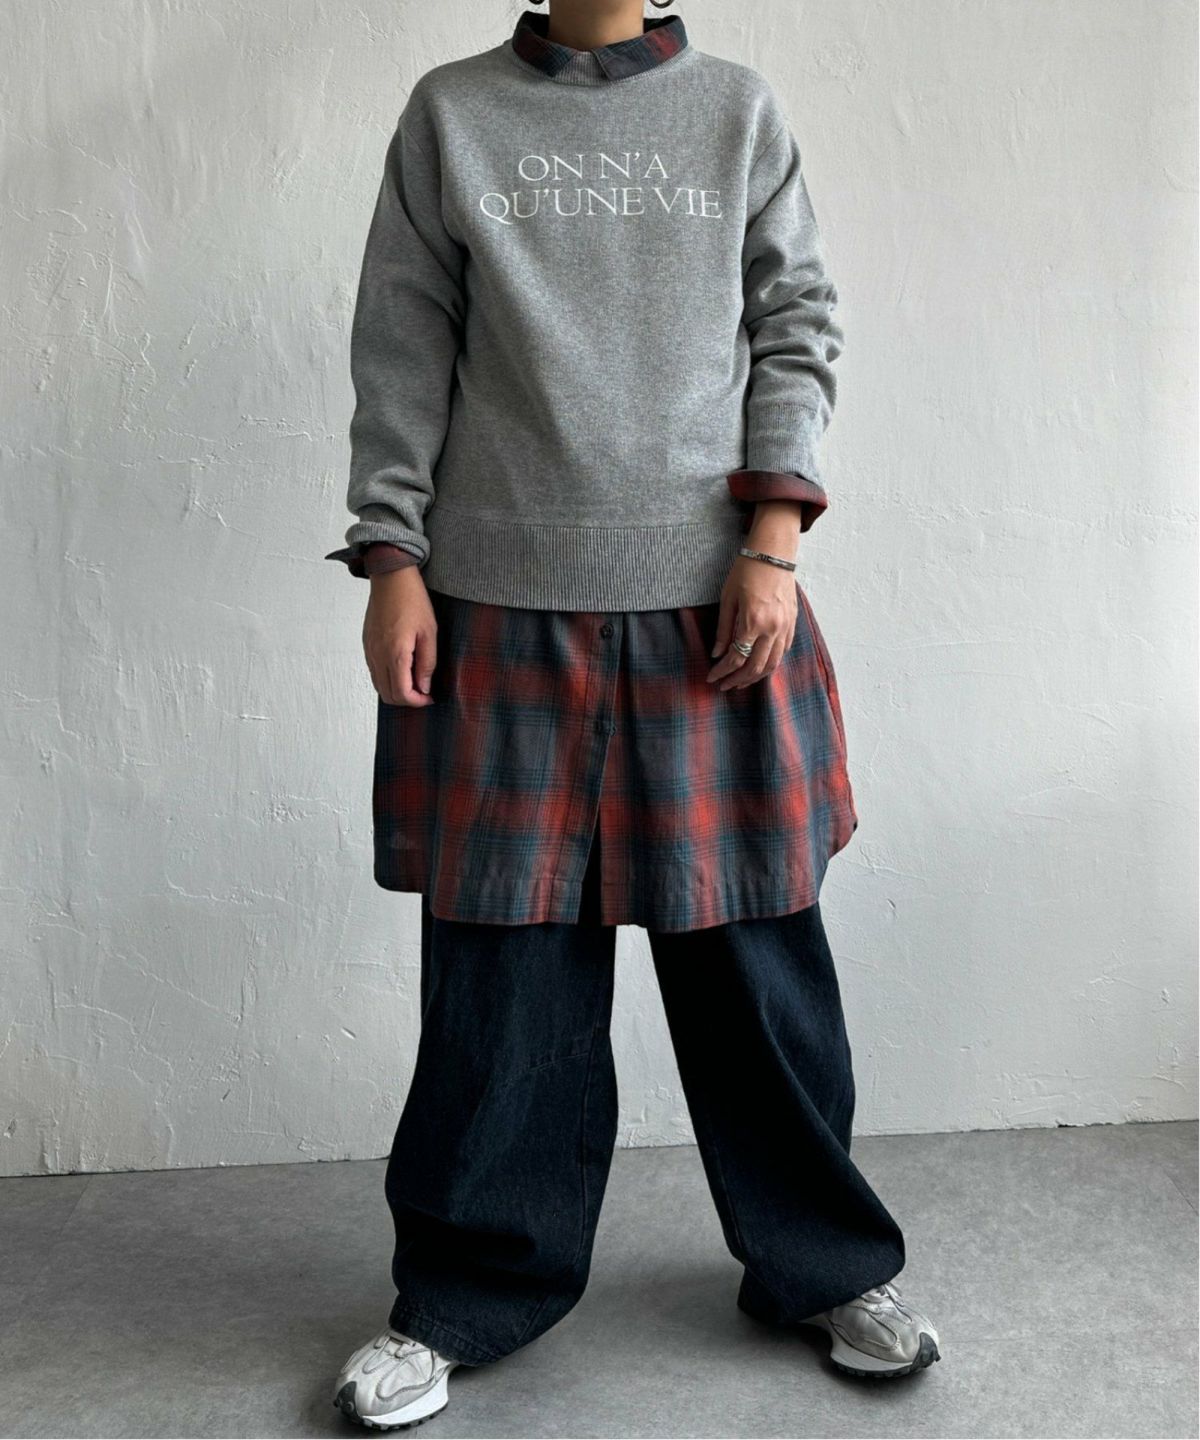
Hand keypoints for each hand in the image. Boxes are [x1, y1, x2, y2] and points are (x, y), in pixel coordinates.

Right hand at [362, 566, 436, 705]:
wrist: (391, 578)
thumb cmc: (412, 600)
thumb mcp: (429, 633)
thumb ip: (427, 664)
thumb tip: (425, 688)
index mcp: (395, 653)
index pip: (402, 694)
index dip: (417, 702)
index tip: (430, 697)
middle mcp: (378, 655)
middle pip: (388, 695)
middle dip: (407, 700)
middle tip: (424, 693)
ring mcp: (369, 650)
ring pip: (379, 686)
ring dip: (396, 690)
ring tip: (414, 681)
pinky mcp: (366, 644)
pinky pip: (374, 672)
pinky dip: (387, 678)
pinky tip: (402, 669)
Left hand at [708, 507, 800, 689]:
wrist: (773, 554)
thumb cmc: (746, 571)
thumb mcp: (727, 599)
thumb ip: (723, 629)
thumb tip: (717, 653)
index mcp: (753, 622)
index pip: (736, 657)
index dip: (722, 671)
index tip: (712, 677)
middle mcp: (772, 628)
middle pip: (755, 667)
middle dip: (738, 680)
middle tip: (724, 686)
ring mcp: (785, 627)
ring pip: (772, 663)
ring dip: (756, 677)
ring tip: (741, 682)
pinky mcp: (792, 623)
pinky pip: (783, 651)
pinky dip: (771, 663)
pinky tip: (760, 666)